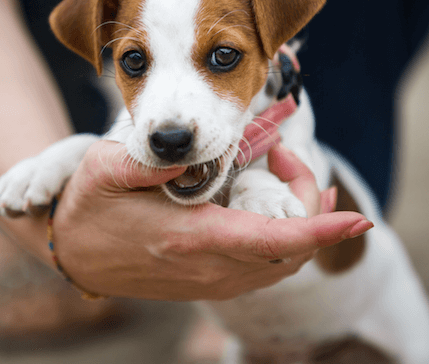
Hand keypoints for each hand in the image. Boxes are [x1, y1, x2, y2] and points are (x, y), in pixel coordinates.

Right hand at [51, 141, 371, 300]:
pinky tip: (276, 208)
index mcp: (188, 238)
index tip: (355, 218)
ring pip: (283, 263)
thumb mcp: (107, 169)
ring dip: (301, 222)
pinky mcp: (209, 281)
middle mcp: (207, 268)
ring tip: (283, 173)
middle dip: (310, 204)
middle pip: (290, 251)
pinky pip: (265, 267)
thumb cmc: (88, 207)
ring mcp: (210, 280)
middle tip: (282, 156)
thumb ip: (153, 158)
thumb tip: (197, 148)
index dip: (319, 230)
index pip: (270, 240)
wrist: (73, 254)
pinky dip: (286, 239)